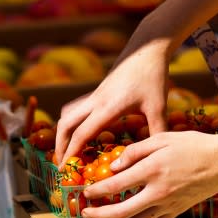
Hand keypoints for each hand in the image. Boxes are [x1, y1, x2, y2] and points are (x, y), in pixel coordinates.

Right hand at [55, 37, 170, 167]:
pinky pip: (77, 109)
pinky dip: (73, 123)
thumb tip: (158, 155)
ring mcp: (95, 95)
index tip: (64, 169)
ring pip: (68, 115)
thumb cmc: (153, 76)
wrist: (147, 49)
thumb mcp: (158, 106)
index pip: (81, 133)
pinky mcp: (98, 91)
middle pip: (65, 124)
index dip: (71, 152)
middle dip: (59, 145)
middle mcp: (96, 100)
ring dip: (63, 133)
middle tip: (61, 165)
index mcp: (107, 107)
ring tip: (67, 152)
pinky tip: (80, 133)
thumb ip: (157, 131)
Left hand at [80, 131, 217, 217]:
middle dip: (99, 215)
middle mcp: (159, 191)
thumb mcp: (162, 139)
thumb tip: (114, 167)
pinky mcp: (176, 212)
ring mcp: (168, 205)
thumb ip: (135, 151)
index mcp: (153, 169)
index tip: (85, 191)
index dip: (97, 190)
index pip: (117, 185)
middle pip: (121, 211)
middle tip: (85, 213)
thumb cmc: (193, 145)